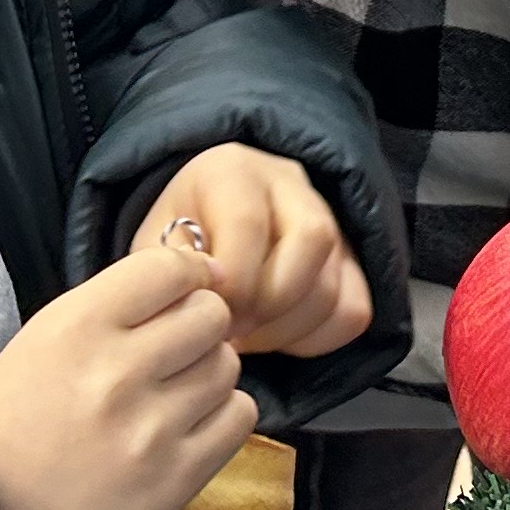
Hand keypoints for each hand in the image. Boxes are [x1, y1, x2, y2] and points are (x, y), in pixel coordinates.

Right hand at [0, 243, 252, 509]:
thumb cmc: (10, 429)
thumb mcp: (40, 343)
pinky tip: (191, 427)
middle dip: (201, 326)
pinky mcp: (177, 477)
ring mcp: (151, 427)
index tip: (188, 288)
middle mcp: (117, 371)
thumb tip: (191, 276)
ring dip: (209, 374)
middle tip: (178, 349)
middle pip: (210, 315)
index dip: (189, 274)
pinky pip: (240, 417)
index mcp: (76, 327)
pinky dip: (223, 417)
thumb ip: (110, 306)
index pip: (169, 269)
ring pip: (228, 366)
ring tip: (175, 395)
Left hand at [129, 141, 372, 358]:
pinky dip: (318, 339)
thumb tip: (204, 304)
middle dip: (268, 305)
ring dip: (288, 330)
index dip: (233, 282)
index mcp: (232, 170)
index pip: (248, 222)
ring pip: (335, 283)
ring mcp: (329, 220)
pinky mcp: (350, 260)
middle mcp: (291, 184)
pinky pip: (354, 309)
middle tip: (232, 334)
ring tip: (247, 338)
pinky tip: (278, 337)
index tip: (209, 315)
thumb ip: (172, 271)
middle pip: (311, 240)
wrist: (204, 222)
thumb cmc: (177, 237)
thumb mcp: (155, 243)